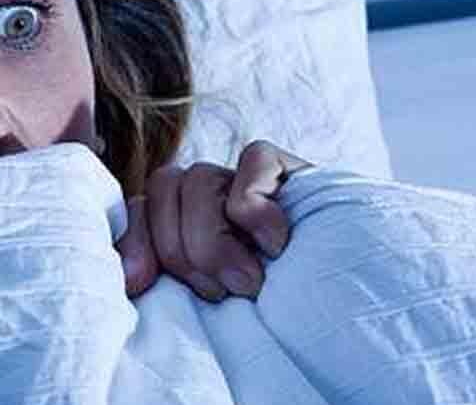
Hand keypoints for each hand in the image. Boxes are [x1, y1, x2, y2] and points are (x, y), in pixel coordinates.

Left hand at [115, 140, 310, 300]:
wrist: (346, 313)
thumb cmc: (272, 314)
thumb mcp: (207, 298)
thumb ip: (166, 276)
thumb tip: (129, 277)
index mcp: (184, 221)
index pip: (139, 205)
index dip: (136, 241)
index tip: (140, 283)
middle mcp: (212, 193)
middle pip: (164, 185)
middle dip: (182, 249)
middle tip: (220, 291)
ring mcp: (249, 178)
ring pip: (200, 177)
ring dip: (214, 239)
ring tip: (250, 281)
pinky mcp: (289, 169)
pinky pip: (253, 161)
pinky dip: (256, 209)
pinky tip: (276, 244)